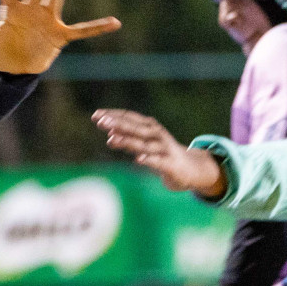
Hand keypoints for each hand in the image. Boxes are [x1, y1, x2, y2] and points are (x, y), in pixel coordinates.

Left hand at [93, 109, 226, 197]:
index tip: (95, 115)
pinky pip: (159, 162)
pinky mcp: (171, 165)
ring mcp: (165, 150)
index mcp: (151, 128)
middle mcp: (158, 135)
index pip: (130, 117)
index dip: (113, 115)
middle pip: (136, 128)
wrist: (190, 170)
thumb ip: (128, 141)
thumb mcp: (143, 147)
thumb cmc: (162, 156)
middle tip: (101, 122)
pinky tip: (138, 160)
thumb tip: (109, 136)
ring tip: (111, 139)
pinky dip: (149, 160)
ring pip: (145, 144)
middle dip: (119, 124)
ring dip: (128, 141)